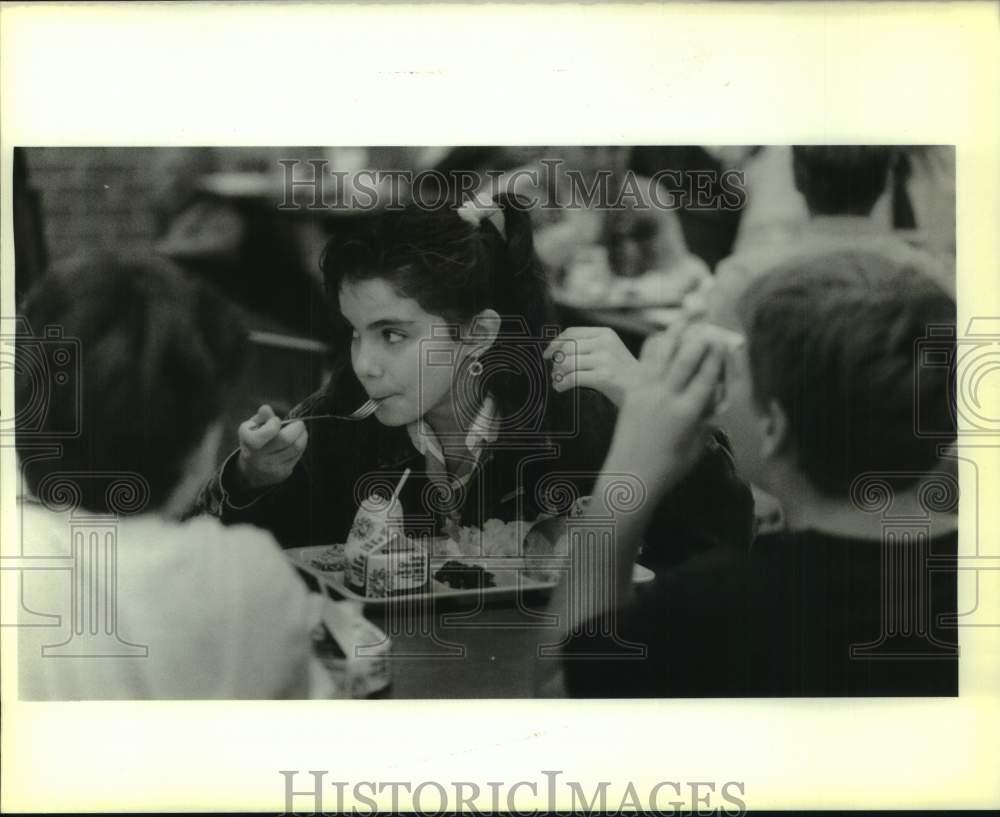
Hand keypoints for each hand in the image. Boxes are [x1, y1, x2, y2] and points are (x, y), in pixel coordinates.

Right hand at [235, 404, 307, 490]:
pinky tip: (298, 441)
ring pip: (295, 448)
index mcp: (249, 442)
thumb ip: (262, 417)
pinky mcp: (282, 473)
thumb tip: (266, 409)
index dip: (275, 422)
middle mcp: (259, 457)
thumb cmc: (254, 440)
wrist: (252, 469)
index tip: (276, 420)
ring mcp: (271, 467)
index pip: (269, 430)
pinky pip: (297, 456)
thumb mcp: (253, 427)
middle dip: (297, 427)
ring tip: (301, 430)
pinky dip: (301, 446)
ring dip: (302, 436)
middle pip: (285, 439)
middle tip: (298, 423)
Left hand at [544, 327, 639, 406]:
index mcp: (606, 334)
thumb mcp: (610, 352)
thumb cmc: (624, 375)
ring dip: (557, 373)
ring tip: (557, 380)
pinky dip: (561, 383)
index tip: (547, 353)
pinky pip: (572, 378)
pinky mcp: (604, 377)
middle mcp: (605, 343)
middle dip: (556, 361)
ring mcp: (605, 359)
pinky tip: (560, 388)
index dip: (555, 343)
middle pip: (567, 348)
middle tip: (554, 372)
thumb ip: (590, 346)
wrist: (645, 391)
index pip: (572, 332)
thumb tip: (557, 350)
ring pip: (567, 363)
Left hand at [608, 320, 734, 490]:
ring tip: (685, 320)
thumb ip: (706, 423)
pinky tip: (662, 338)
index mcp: (686, 414)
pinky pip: (644, 363)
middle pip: (685, 359)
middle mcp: (666, 398)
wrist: (630, 475)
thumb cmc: (668, 468)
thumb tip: (716, 402)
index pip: (707, 378)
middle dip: (699, 339)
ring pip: (662, 355)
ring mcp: (646, 393)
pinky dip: (654, 348)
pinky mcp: (631, 393)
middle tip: (709, 326)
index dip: (718, 358)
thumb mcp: (696, 447)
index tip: (726, 343)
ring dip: (675, 335)